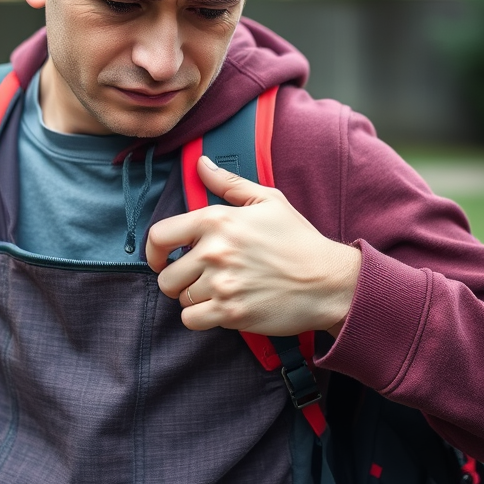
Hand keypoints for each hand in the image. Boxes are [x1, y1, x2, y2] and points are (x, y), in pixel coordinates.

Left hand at [146, 156, 359, 336]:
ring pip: (180, 298)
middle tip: (199, 278)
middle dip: (178, 279)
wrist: (329, 281)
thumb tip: (200, 164)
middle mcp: (214, 251)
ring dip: (193, 298)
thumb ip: (228, 184)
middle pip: (166, 275)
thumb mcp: (268, 201)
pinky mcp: (231, 312)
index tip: (162, 258)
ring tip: (218, 290)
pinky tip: (220, 308)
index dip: (154, 251)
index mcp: (216, 220)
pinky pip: (191, 320)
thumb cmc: (298, 240)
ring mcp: (222, 283)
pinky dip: (200, 317)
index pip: (159, 236)